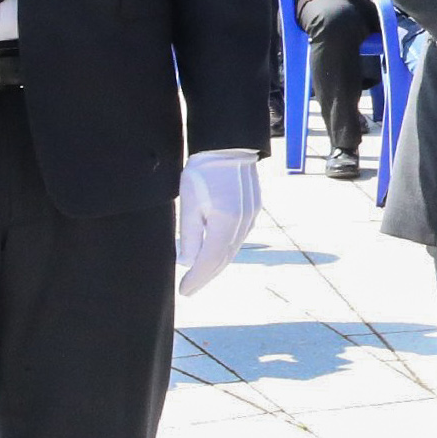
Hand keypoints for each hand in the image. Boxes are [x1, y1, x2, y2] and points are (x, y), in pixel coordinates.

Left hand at [174, 149, 261, 297]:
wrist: (228, 146)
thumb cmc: (203, 171)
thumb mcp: (190, 201)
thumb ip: (190, 234)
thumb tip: (188, 262)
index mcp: (225, 221)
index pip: (210, 260)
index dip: (197, 278)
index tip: (183, 291)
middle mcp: (243, 222)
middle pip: (224, 259)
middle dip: (206, 277)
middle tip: (190, 290)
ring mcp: (251, 216)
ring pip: (233, 249)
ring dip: (216, 265)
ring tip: (200, 276)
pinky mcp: (253, 210)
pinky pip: (239, 238)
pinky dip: (225, 251)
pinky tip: (215, 254)